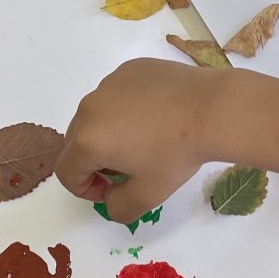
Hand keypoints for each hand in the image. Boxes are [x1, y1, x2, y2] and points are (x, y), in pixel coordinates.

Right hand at [57, 58, 227, 222]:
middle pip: (77, 141)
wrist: (211, 109)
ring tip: (144, 140)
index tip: (111, 190)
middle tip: (126, 169)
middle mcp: (90, 108)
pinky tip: (157, 115)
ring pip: (97, 115)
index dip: (84, 189)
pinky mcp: (130, 69)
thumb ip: (119, 208)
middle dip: (94, 161)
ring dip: (109, 133)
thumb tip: (111, 201)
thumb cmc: (176, 154)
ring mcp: (109, 84)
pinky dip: (127, 108)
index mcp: (86, 140)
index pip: (67, 172)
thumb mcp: (148, 194)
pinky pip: (117, 94)